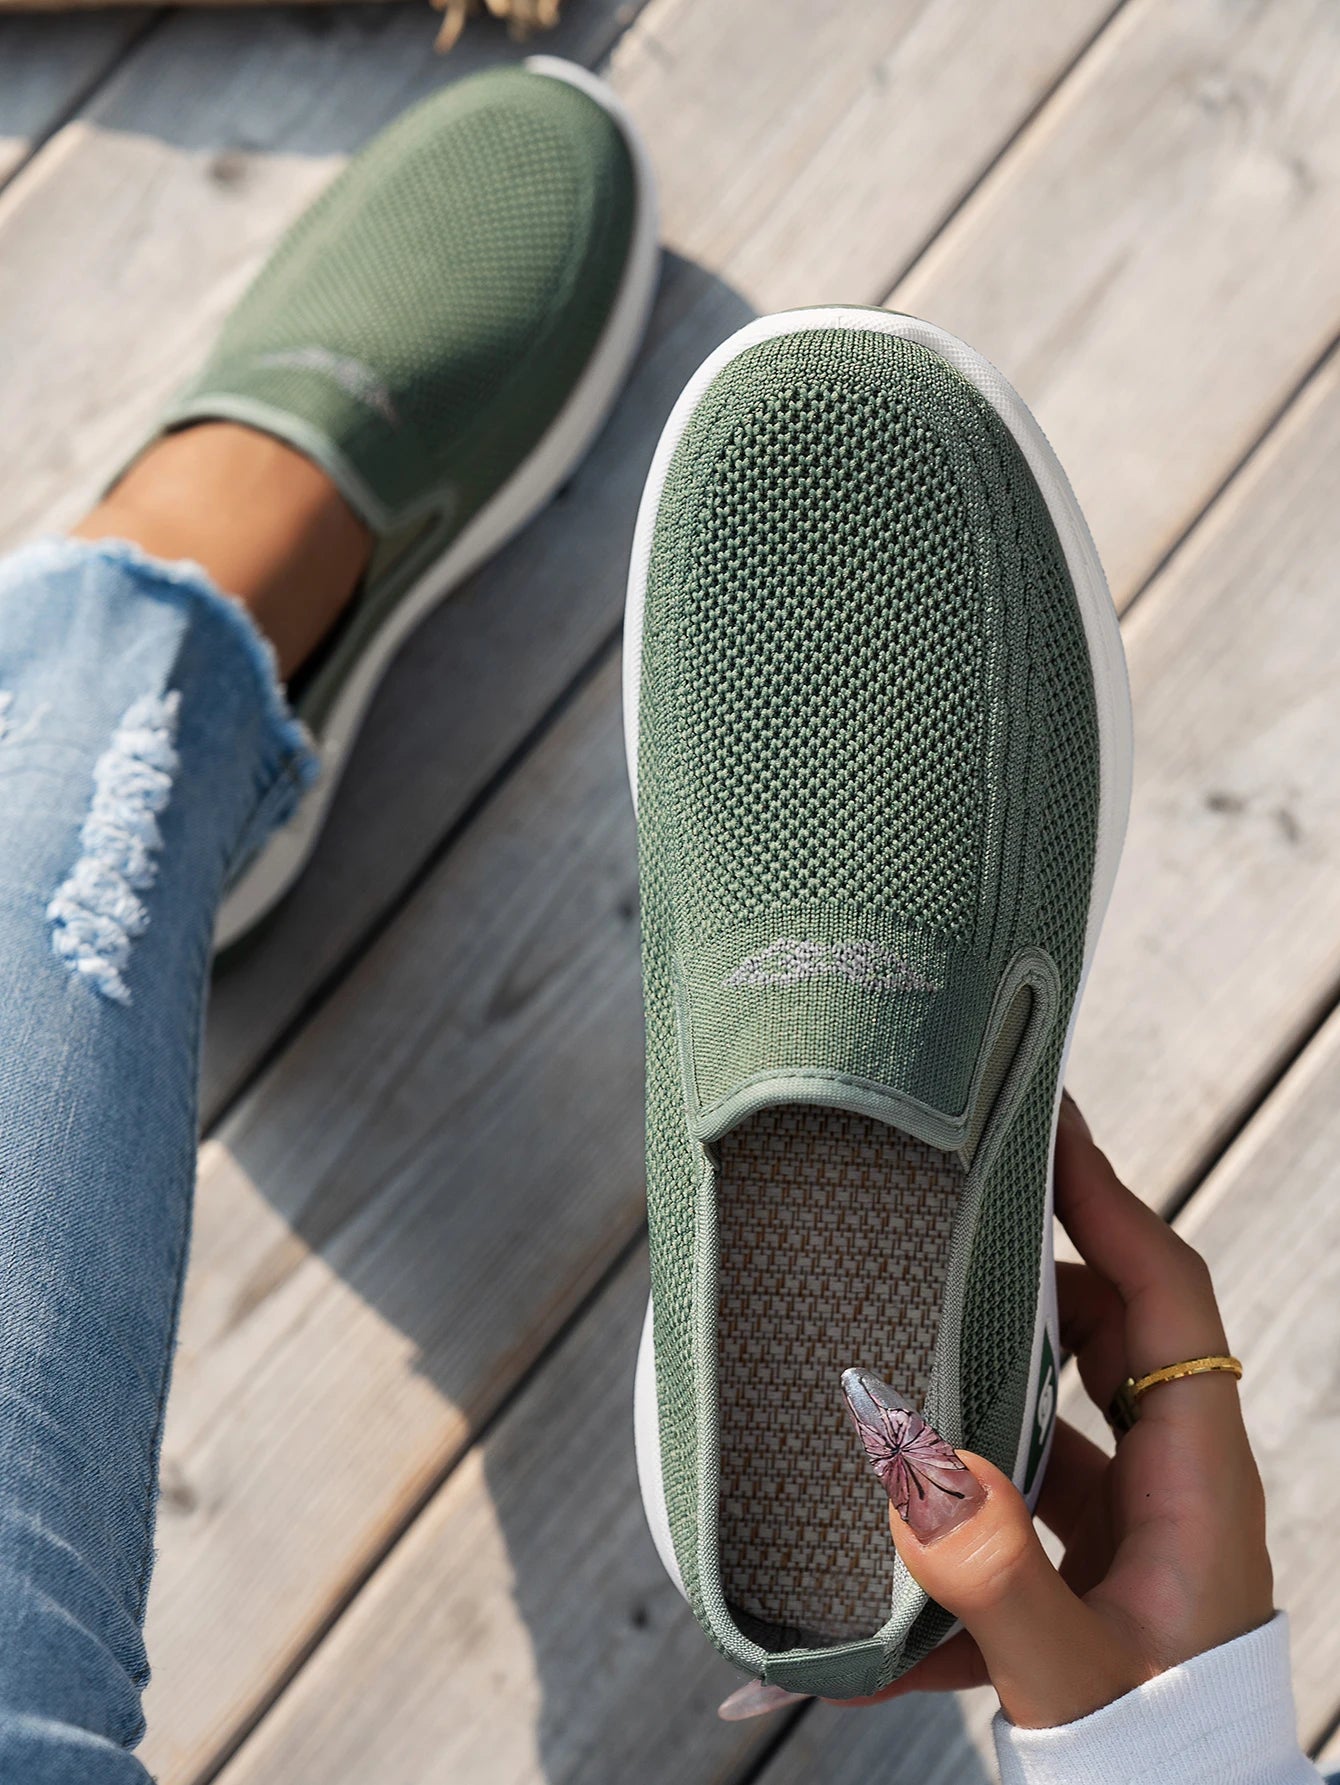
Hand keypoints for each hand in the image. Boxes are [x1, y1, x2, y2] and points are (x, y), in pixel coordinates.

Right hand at [845, 1094, 1274, 1728]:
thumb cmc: (1156, 1779)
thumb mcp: (1075, 1682)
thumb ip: (995, 1578)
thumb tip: (912, 1472)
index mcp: (1201, 1486)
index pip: (1164, 1295)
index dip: (1107, 1198)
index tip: (1044, 1121)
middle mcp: (1175, 1492)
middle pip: (1100, 1332)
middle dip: (1015, 1279)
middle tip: (935, 1222)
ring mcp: (1132, 1536)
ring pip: (1048, 1415)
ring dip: (966, 1399)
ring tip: (882, 1373)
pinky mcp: (1086, 1580)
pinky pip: (1007, 1517)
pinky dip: (943, 1532)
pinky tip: (858, 1600)